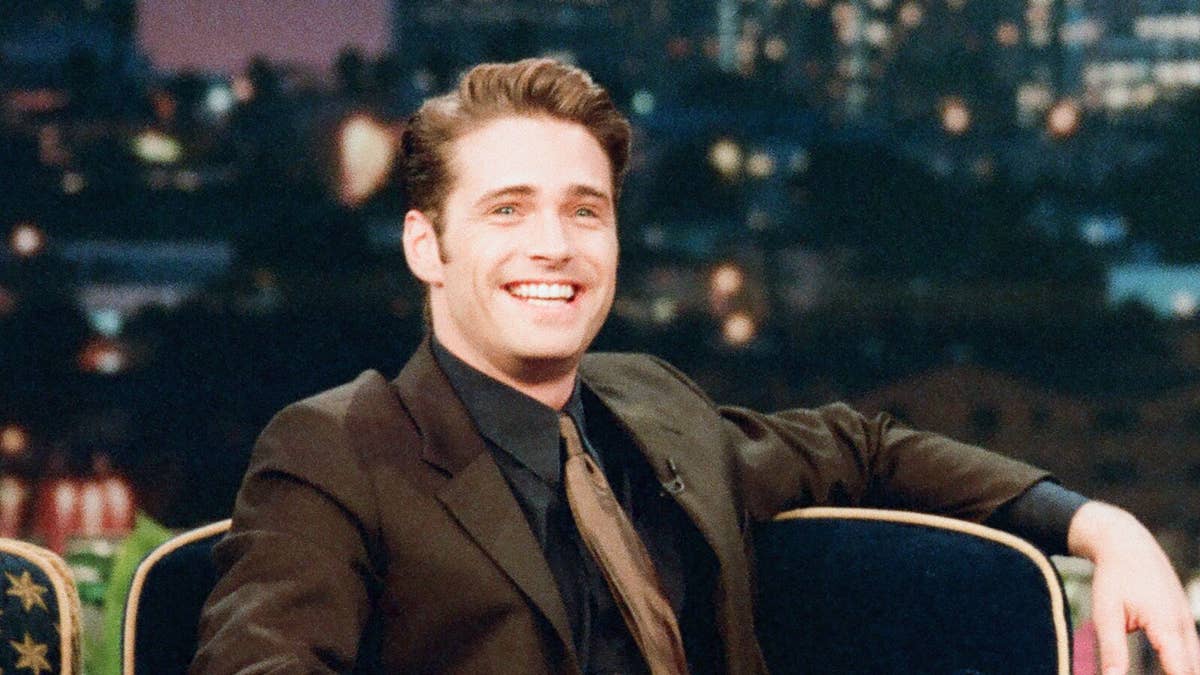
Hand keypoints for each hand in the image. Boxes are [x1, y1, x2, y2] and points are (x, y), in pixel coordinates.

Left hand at [1068, 501, 1199, 674]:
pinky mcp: (1183, 619)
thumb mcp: (1106, 613)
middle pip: (1193, 669)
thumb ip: (1112, 649)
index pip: (1181, 671)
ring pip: (1195, 660)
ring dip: (1184, 671)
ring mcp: (1187, 621)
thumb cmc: (1114, 578)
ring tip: (1167, 672)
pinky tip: (1172, 669)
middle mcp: (1183, 625)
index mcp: (1166, 626)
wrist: (1127, 544)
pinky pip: (1190, 649)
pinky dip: (1184, 663)